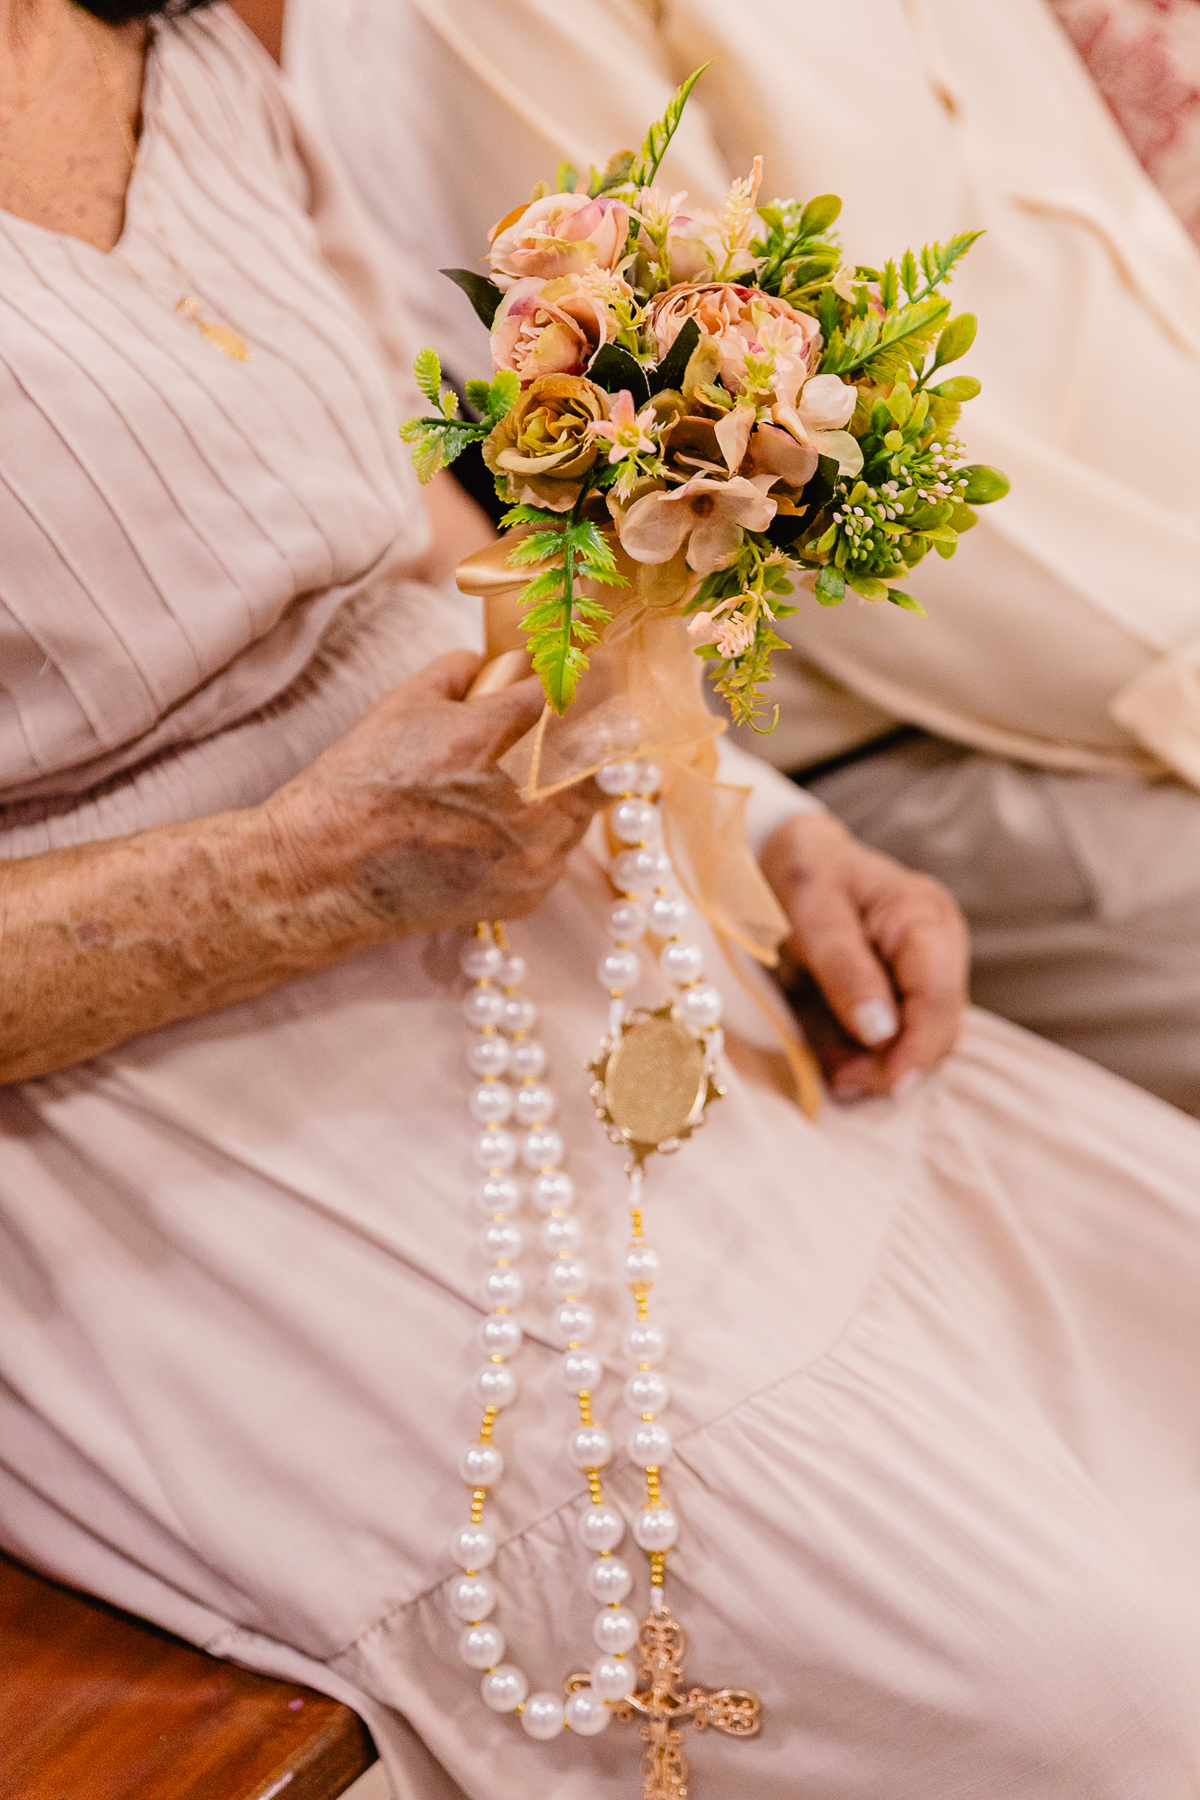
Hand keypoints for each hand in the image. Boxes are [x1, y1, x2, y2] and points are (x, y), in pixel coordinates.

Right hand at [269, 651, 601, 939]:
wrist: (330, 870)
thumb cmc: (363, 782)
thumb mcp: (407, 701)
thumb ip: (465, 671)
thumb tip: (500, 665)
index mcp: (505, 731)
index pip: (583, 692)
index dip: (589, 681)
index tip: (589, 678)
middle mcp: (533, 792)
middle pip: (607, 752)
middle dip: (592, 737)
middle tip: (569, 731)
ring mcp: (538, 847)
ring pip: (590, 804)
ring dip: (570, 787)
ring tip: (524, 784)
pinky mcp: (532, 890)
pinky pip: (562, 851)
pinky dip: (545, 834)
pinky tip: (501, 828)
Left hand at [760, 810, 967, 1098]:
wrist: (791, 855)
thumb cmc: (800, 877)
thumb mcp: (810, 917)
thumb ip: (846, 971)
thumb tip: (882, 1032)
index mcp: (923, 916)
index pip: (941, 997)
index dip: (920, 1049)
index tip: (888, 1086)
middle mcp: (940, 942)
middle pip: (942, 1025)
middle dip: (895, 1062)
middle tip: (841, 1080)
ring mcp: (929, 965)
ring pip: (924, 1036)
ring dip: (880, 1063)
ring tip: (833, 1070)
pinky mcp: (908, 985)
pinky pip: (901, 1032)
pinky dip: (871, 1052)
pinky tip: (837, 1055)